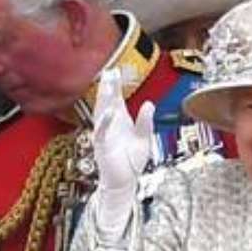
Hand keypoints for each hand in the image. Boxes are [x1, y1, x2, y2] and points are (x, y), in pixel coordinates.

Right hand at [92, 67, 153, 193]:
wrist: (124, 181)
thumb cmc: (132, 160)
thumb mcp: (144, 139)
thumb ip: (146, 122)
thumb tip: (150, 104)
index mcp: (120, 121)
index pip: (117, 99)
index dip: (117, 85)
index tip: (117, 70)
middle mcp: (110, 125)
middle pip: (108, 102)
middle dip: (108, 87)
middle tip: (110, 71)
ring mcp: (104, 134)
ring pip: (101, 113)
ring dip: (104, 99)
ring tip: (108, 84)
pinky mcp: (102, 146)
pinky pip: (101, 132)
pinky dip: (104, 123)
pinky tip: (109, 112)